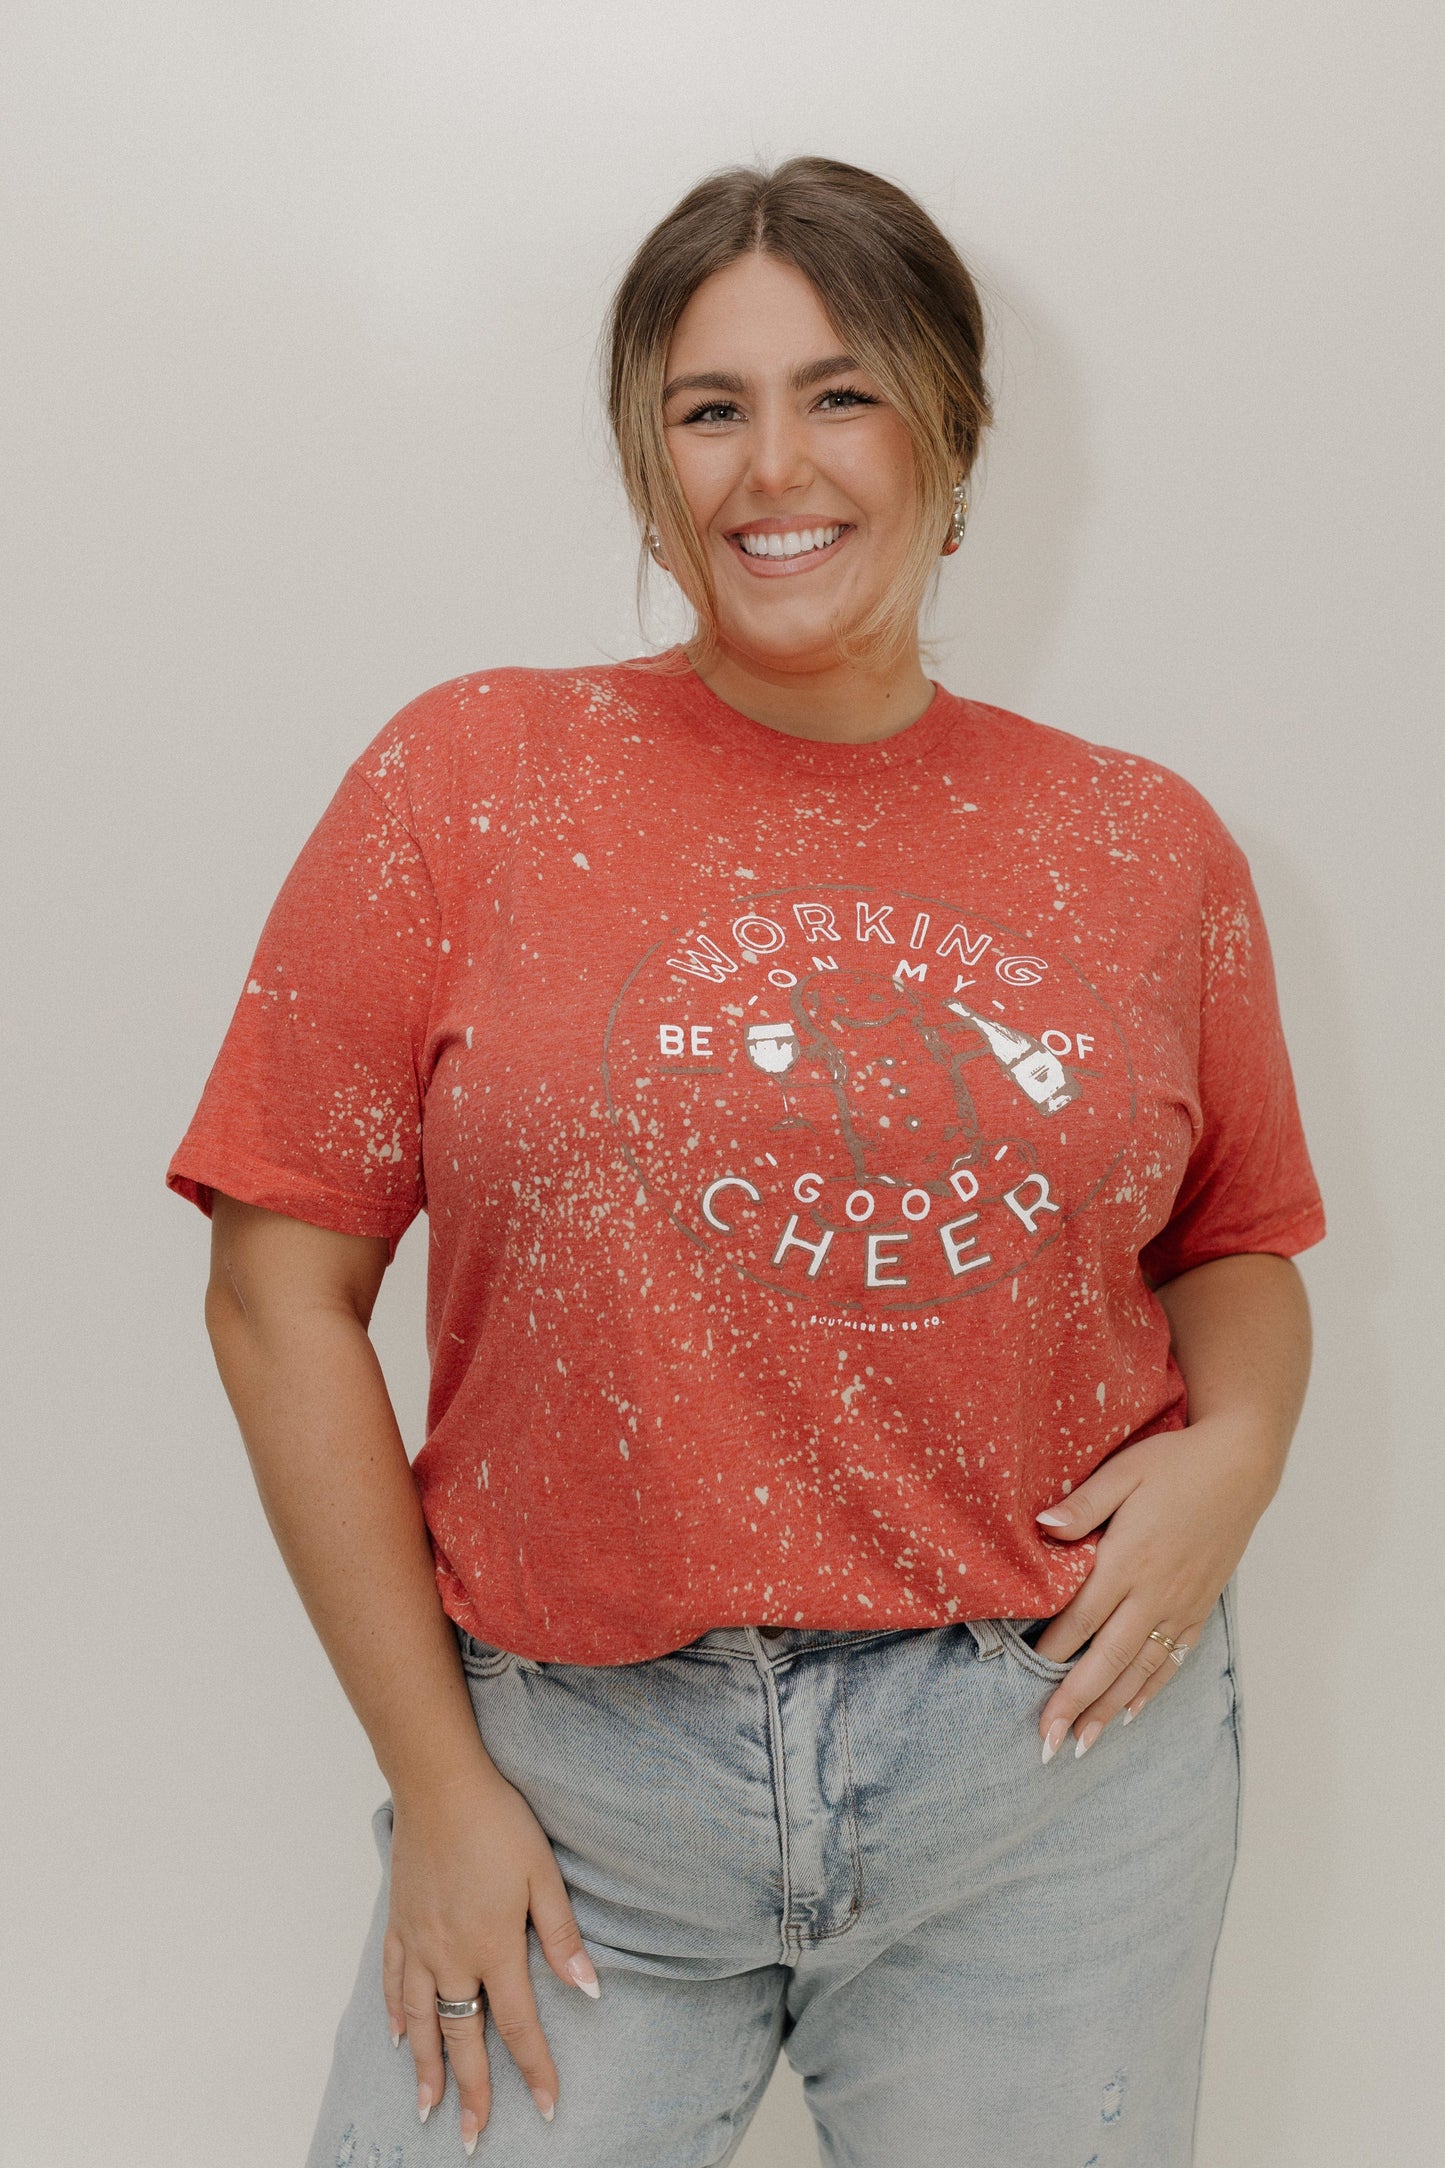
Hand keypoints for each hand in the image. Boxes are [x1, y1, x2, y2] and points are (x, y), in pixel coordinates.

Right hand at [383, 1762, 600, 2152]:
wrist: (439, 1783)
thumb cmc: (498, 1821)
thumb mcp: (544, 1874)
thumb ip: (562, 1936)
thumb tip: (588, 1988)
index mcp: (493, 1947)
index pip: (517, 2025)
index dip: (534, 2069)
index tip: (546, 2107)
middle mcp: (450, 1955)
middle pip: (462, 2037)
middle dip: (470, 2091)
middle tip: (471, 2137)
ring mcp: (418, 1941)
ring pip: (419, 2020)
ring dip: (425, 2067)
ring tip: (428, 2106)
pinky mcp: (399, 1921)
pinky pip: (392, 1981)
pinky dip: (394, 2015)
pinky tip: (397, 2038)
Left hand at [1030, 1415, 1273, 1762]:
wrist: (1240, 1466)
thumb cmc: (1175, 1463)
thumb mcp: (1123, 1471)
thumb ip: (1083, 1504)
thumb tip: (1041, 1526)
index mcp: (1129, 1558)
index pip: (1081, 1617)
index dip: (1051, 1651)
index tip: (1022, 1677)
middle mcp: (1155, 1592)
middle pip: (1109, 1658)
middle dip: (1075, 1702)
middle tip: (1047, 1741)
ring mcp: (1181, 1605)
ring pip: (1141, 1670)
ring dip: (1109, 1709)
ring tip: (1082, 1744)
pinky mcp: (1199, 1608)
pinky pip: (1173, 1660)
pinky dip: (1150, 1690)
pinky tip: (1130, 1713)